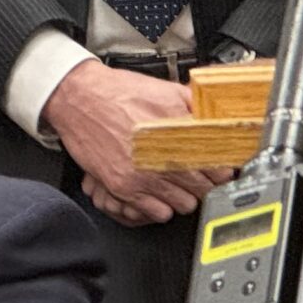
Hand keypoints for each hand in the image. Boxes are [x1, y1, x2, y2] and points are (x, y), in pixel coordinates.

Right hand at [43, 60, 232, 226]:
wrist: (78, 98)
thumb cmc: (117, 92)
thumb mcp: (164, 89)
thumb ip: (195, 106)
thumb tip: (218, 118)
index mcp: (177, 132)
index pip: (218, 165)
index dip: (223, 169)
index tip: (222, 168)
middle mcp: (161, 157)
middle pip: (205, 188)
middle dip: (207, 183)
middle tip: (202, 177)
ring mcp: (142, 175)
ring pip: (185, 204)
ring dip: (187, 196)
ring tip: (181, 185)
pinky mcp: (123, 187)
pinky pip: (158, 213)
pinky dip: (163, 207)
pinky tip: (160, 193)